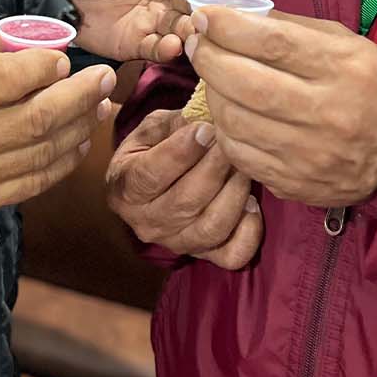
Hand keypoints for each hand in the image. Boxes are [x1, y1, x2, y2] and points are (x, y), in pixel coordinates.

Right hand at [0, 25, 117, 231]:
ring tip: (100, 103)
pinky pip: (33, 182)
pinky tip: (80, 138)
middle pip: (34, 119)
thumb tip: (17, 38)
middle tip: (103, 76)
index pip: (2, 81)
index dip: (42, 67)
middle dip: (78, 95)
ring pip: (41, 152)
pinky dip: (64, 160)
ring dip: (79, 126)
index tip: (62, 56)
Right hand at [105, 108, 261, 269]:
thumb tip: (206, 122)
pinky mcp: (203, 254)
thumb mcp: (153, 128)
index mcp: (125, 188)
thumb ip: (175, 124)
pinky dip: (249, 232)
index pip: (150, 175)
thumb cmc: (152, 148)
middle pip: (185, 202)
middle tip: (231, 143)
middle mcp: (146, 223)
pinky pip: (232, 255)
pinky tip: (252, 203)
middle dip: (214, 168)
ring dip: (233, 195)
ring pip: (210, 228)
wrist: (151, 182)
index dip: (181, 152)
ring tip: (244, 167)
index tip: (206, 129)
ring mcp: (176, 242)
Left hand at [185, 8, 376, 207]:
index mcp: (346, 68)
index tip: (204, 15)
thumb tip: (230, 12)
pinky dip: (224, 129)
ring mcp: (311, 154)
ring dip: (211, 92)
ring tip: (212, 76)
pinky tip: (229, 111)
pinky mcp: (296, 183)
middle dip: (208, 57)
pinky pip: (239, 155)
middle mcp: (330, 113)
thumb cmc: (372, 85)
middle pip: (246, 82)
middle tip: (197, 43)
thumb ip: (290, 28)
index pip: (272, 42)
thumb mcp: (346, 43)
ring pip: (235, 120)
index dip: (228, 26)